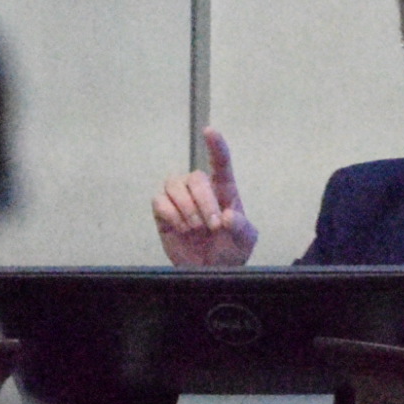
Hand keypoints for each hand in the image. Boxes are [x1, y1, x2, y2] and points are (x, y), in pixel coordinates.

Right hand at [152, 127, 258, 267]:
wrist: (210, 272)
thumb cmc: (229, 251)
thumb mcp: (245, 241)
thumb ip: (241, 227)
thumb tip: (227, 216)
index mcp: (224, 191)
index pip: (220, 163)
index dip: (216, 146)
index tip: (210, 131)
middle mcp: (200, 190)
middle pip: (196, 177)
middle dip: (205, 201)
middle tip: (213, 225)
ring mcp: (180, 200)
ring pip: (174, 184)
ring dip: (187, 207)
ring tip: (195, 227)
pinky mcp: (163, 213)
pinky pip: (159, 201)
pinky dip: (171, 214)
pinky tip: (181, 228)